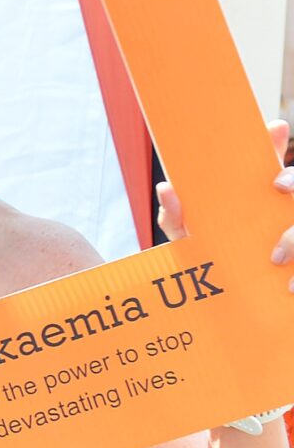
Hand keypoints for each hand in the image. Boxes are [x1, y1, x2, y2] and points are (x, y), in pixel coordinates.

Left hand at [160, 121, 293, 289]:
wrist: (222, 304)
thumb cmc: (207, 259)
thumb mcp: (188, 239)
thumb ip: (176, 217)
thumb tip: (166, 187)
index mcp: (256, 199)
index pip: (273, 166)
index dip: (276, 145)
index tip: (274, 143)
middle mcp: (281, 211)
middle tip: (278, 187)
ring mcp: (292, 234)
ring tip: (275, 259)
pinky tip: (289, 287)